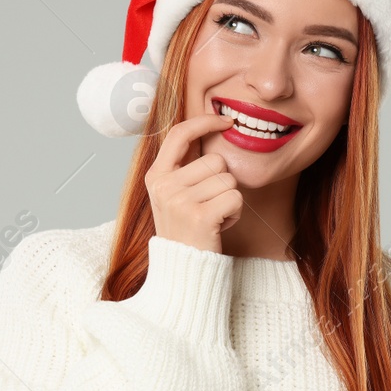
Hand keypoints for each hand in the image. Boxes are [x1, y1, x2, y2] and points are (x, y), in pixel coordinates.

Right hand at [144, 113, 241, 253]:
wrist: (183, 270)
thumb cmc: (186, 229)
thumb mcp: (173, 194)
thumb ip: (184, 165)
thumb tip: (208, 126)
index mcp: (156, 175)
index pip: (180, 133)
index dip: (205, 122)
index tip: (226, 121)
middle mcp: (164, 186)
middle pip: (216, 160)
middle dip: (222, 182)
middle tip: (209, 206)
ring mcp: (180, 201)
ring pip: (229, 180)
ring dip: (229, 199)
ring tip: (213, 216)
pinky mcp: (200, 216)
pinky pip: (235, 198)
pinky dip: (235, 213)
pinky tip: (220, 225)